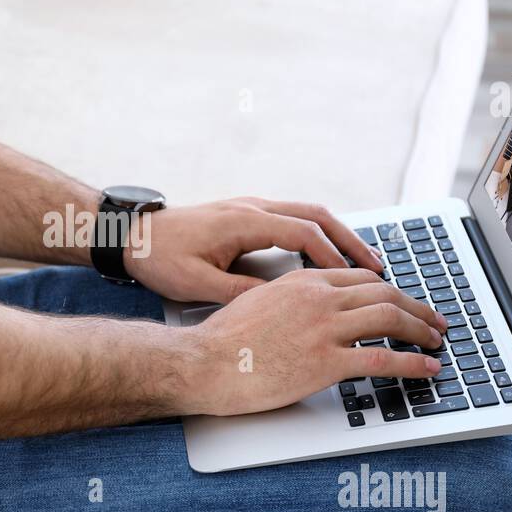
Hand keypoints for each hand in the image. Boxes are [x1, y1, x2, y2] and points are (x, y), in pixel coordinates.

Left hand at [124, 197, 383, 303]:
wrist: (131, 234)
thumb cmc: (160, 258)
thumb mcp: (199, 284)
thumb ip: (241, 293)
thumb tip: (280, 304)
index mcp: (245, 222)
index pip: (304, 233)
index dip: (334, 256)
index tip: (358, 279)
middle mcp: (252, 207)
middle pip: (317, 215)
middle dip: (351, 240)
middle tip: (379, 266)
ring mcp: (250, 207)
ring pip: (307, 213)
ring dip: (337, 235)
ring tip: (363, 262)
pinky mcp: (245, 214)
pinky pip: (293, 218)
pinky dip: (317, 234)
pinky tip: (327, 256)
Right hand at [180, 268, 447, 416]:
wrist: (202, 362)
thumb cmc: (222, 341)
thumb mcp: (256, 302)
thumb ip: (288, 301)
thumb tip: (303, 313)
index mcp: (302, 282)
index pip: (360, 278)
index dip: (390, 289)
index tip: (403, 301)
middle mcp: (319, 299)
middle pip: (384, 292)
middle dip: (416, 306)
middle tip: (433, 320)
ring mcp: (324, 329)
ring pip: (390, 318)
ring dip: (421, 329)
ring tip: (436, 341)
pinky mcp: (325, 362)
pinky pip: (382, 358)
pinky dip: (412, 363)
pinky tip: (428, 369)